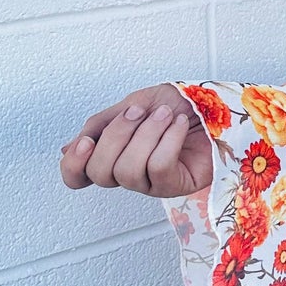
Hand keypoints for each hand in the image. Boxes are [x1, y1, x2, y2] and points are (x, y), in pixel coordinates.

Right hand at [59, 83, 212, 198]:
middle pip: (100, 172)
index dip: (73, 165)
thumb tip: (68, 148)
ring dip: (147, 134)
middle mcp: (130, 172)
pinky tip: (179, 127)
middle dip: (117, 135)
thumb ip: (101, 125)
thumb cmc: (178, 103)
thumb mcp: (132, 103)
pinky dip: (168, 140)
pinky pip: (159, 167)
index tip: (86, 142)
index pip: (78, 177)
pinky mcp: (178, 185)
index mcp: (113, 154)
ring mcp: (153, 182)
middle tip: (141, 111)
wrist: (216, 100)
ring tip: (167, 116)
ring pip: (128, 171)